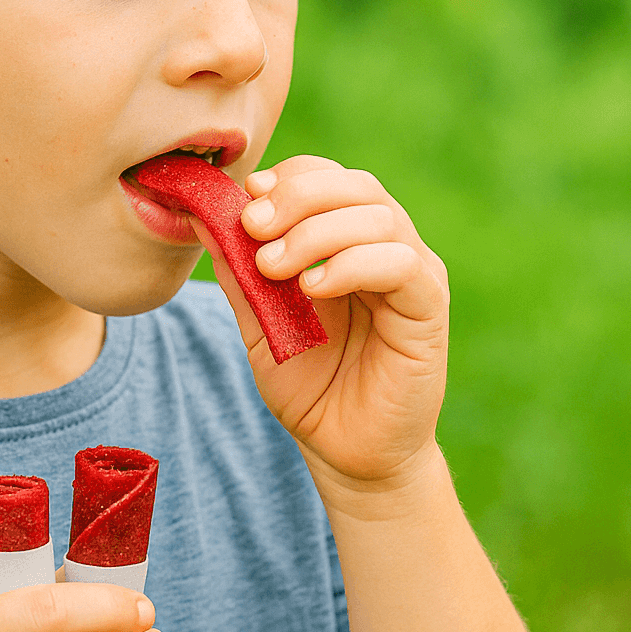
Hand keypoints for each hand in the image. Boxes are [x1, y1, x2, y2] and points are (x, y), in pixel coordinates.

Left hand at [194, 155, 449, 496]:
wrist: (346, 453)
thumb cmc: (310, 387)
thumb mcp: (260, 323)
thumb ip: (239, 271)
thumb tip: (201, 214)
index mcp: (350, 240)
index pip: (328, 179)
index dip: (288, 178)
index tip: (245, 198)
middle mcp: (388, 246)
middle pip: (354, 186)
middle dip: (297, 196)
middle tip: (253, 226)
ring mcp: (415, 273)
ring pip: (378, 216)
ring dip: (315, 232)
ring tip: (273, 266)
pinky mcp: (430, 307)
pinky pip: (400, 263)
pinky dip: (352, 264)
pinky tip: (313, 288)